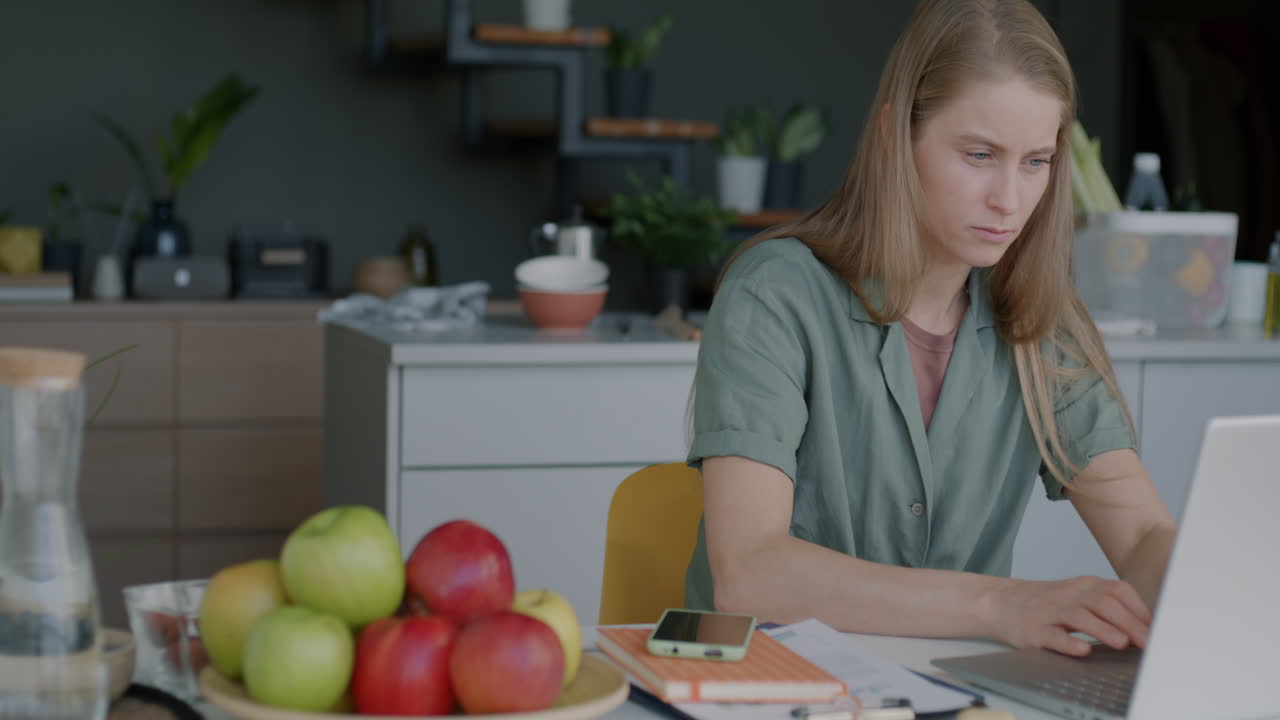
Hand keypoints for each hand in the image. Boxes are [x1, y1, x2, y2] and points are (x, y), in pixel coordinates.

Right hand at [985, 576, 1151, 655]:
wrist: (1000, 602)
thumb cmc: (1045, 603)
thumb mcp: (1077, 595)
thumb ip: (1107, 605)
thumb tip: (1144, 627)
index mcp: (1083, 585)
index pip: (1118, 591)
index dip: (1140, 610)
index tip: (1157, 629)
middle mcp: (1068, 595)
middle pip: (1104, 602)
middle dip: (1130, 623)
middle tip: (1148, 642)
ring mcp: (1050, 611)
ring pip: (1080, 617)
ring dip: (1104, 629)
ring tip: (1122, 643)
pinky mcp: (1034, 630)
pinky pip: (1053, 636)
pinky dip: (1069, 643)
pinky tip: (1082, 650)